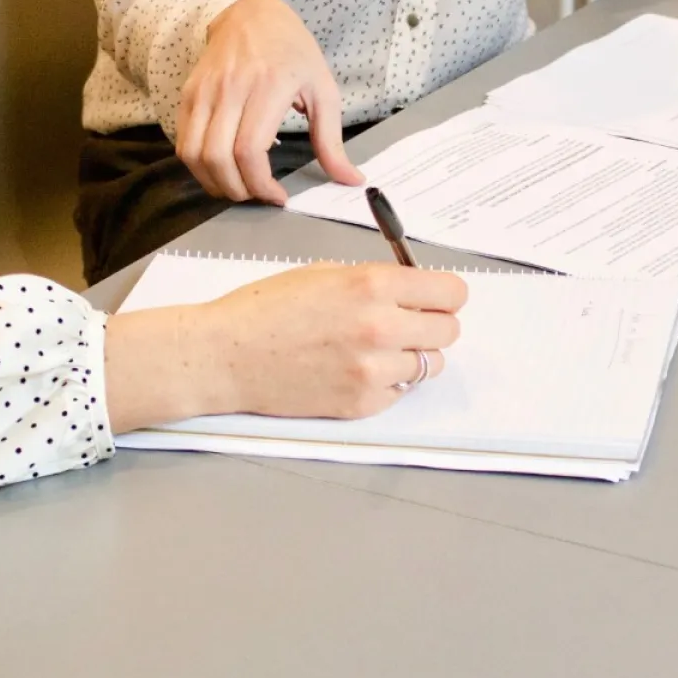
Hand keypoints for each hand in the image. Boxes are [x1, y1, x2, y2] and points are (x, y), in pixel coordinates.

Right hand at [103, 263, 466, 431]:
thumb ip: (375, 281)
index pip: (451, 293)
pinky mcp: (362, 403)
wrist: (225, 355)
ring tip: (376, 349)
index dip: (444, 295)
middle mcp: (381, 327)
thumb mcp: (324, 273)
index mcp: (373, 285)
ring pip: (429, 365)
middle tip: (406, 324)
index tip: (435, 298)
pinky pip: (400, 392)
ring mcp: (373, 370)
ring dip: (411, 356)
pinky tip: (355, 370)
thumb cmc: (265, 309)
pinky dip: (387, 383)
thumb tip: (413, 290)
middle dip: (431, 324)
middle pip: (448, 330)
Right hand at [177, 0, 364, 204]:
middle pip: (218, 158)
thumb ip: (332, 141)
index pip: (250, 150)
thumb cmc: (292, 52)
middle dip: (237, 190)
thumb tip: (351, 179)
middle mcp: (231, 88)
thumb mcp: (323, 90)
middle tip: (257, 195)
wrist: (252, 15)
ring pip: (194, 154)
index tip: (277, 196)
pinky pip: (183, 142)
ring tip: (238, 187)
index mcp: (269, 86)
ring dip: (213, 182)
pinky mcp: (189, 93)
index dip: (260, 184)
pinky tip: (221, 169)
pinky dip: (198, 166)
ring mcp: (205, 90)